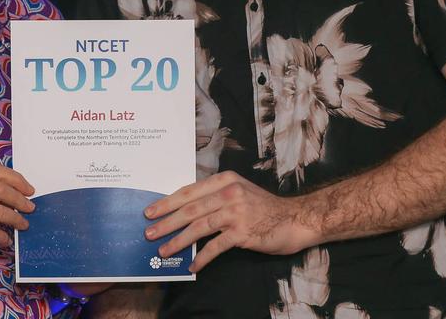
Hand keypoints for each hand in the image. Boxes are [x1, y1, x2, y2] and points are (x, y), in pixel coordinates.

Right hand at [0, 164, 35, 271]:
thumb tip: (12, 193)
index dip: (16, 178)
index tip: (28, 188)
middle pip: (0, 188)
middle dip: (21, 198)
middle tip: (30, 206)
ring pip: (0, 210)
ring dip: (17, 218)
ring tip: (23, 224)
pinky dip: (4, 237)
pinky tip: (6, 241)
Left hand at [143, 171, 308, 271]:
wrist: (295, 218)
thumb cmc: (264, 207)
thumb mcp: (239, 191)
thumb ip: (215, 196)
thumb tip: (185, 210)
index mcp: (224, 180)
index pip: (189, 191)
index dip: (167, 202)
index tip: (151, 211)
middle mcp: (229, 193)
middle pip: (190, 208)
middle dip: (167, 221)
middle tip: (149, 232)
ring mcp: (236, 212)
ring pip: (199, 226)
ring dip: (178, 240)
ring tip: (164, 250)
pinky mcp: (243, 232)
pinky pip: (216, 246)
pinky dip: (202, 257)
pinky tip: (193, 266)